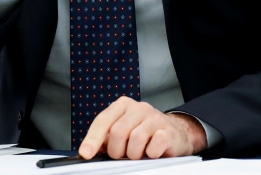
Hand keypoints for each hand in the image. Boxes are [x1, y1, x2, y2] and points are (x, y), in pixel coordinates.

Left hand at [79, 97, 206, 159]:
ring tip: (138, 154)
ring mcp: (155, 118)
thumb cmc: (143, 133)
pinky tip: (151, 152)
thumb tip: (88, 150)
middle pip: (118, 132)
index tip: (86, 153)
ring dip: (134, 154)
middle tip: (122, 155)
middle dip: (116, 150)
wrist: (174, 133)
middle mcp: (139, 108)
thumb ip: (105, 138)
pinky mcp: (168, 130)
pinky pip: (154, 145)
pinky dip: (150, 153)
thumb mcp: (122, 131)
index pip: (103, 120)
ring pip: (136, 139)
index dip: (92, 138)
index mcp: (123, 105)